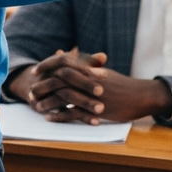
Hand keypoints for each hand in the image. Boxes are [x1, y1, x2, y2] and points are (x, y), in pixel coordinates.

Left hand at [9, 48, 171, 123]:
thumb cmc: (119, 83)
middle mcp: (88, 79)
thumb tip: (63, 54)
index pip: (61, 63)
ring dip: (48, 102)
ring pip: (63, 97)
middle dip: (42, 85)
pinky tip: (50, 118)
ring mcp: (92, 95)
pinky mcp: (97, 110)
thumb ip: (80, 64)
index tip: (35, 71)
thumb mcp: (100, 70)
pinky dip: (60, 116)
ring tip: (36, 106)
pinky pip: (74, 114)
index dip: (46, 66)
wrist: (140, 95)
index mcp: (87, 68)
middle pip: (58, 80)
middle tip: (31, 92)